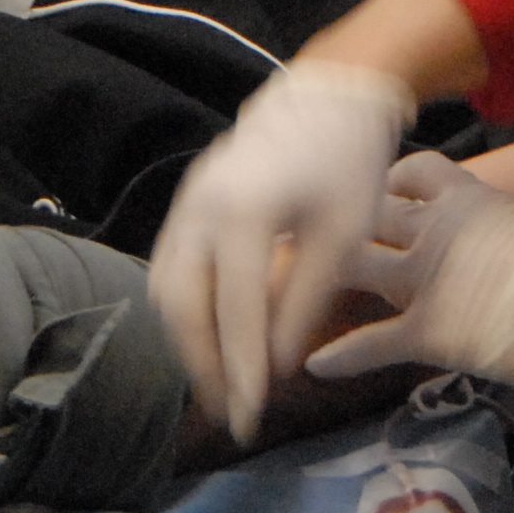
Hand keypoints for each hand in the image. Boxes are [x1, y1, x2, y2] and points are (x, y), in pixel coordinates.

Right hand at [148, 59, 415, 444]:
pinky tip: (206, 338)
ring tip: (217, 384)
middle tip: (228, 413)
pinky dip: (182, 311)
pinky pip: (167, 268)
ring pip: (166, 291)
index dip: (240, 370)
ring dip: (187, 343)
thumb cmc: (347, 163)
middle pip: (184, 308)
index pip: (235, 312)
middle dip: (204, 366)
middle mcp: (199, 211)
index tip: (250, 416)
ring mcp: (184, 205)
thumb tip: (274, 367)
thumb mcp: (342, 237)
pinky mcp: (184, 205)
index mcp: (242, 216)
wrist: (327, 96)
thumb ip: (304, 303)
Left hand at [305, 154, 513, 413]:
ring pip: (354, 269)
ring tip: (289, 291)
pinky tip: (315, 366)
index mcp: (470, 197)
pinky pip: (371, 342)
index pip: (414, 171)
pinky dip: (340, 356)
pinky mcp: (426, 330)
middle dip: (336, 223)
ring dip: (321, 280)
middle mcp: (435, 230)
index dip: (390, 182)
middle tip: (308, 232)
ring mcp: (424, 279)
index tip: (377, 191)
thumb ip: (508, 231)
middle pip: (369, 216)